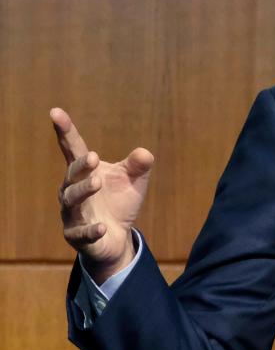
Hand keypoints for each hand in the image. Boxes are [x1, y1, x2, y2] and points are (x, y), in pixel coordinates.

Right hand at [50, 108, 153, 283]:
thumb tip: (145, 153)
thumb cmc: (119, 203)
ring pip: (72, 201)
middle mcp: (72, 190)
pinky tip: (103, 227)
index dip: (65, 131)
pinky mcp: (77, 236)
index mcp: (85, 173)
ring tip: (98, 183)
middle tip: (94, 157)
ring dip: (84, 191)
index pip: (73, 149)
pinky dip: (91, 230)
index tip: (55, 112)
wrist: (116, 238)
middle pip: (72, 175)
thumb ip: (138, 167)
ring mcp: (72, 214)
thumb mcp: (134, 182)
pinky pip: (81, 233)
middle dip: (81, 166)